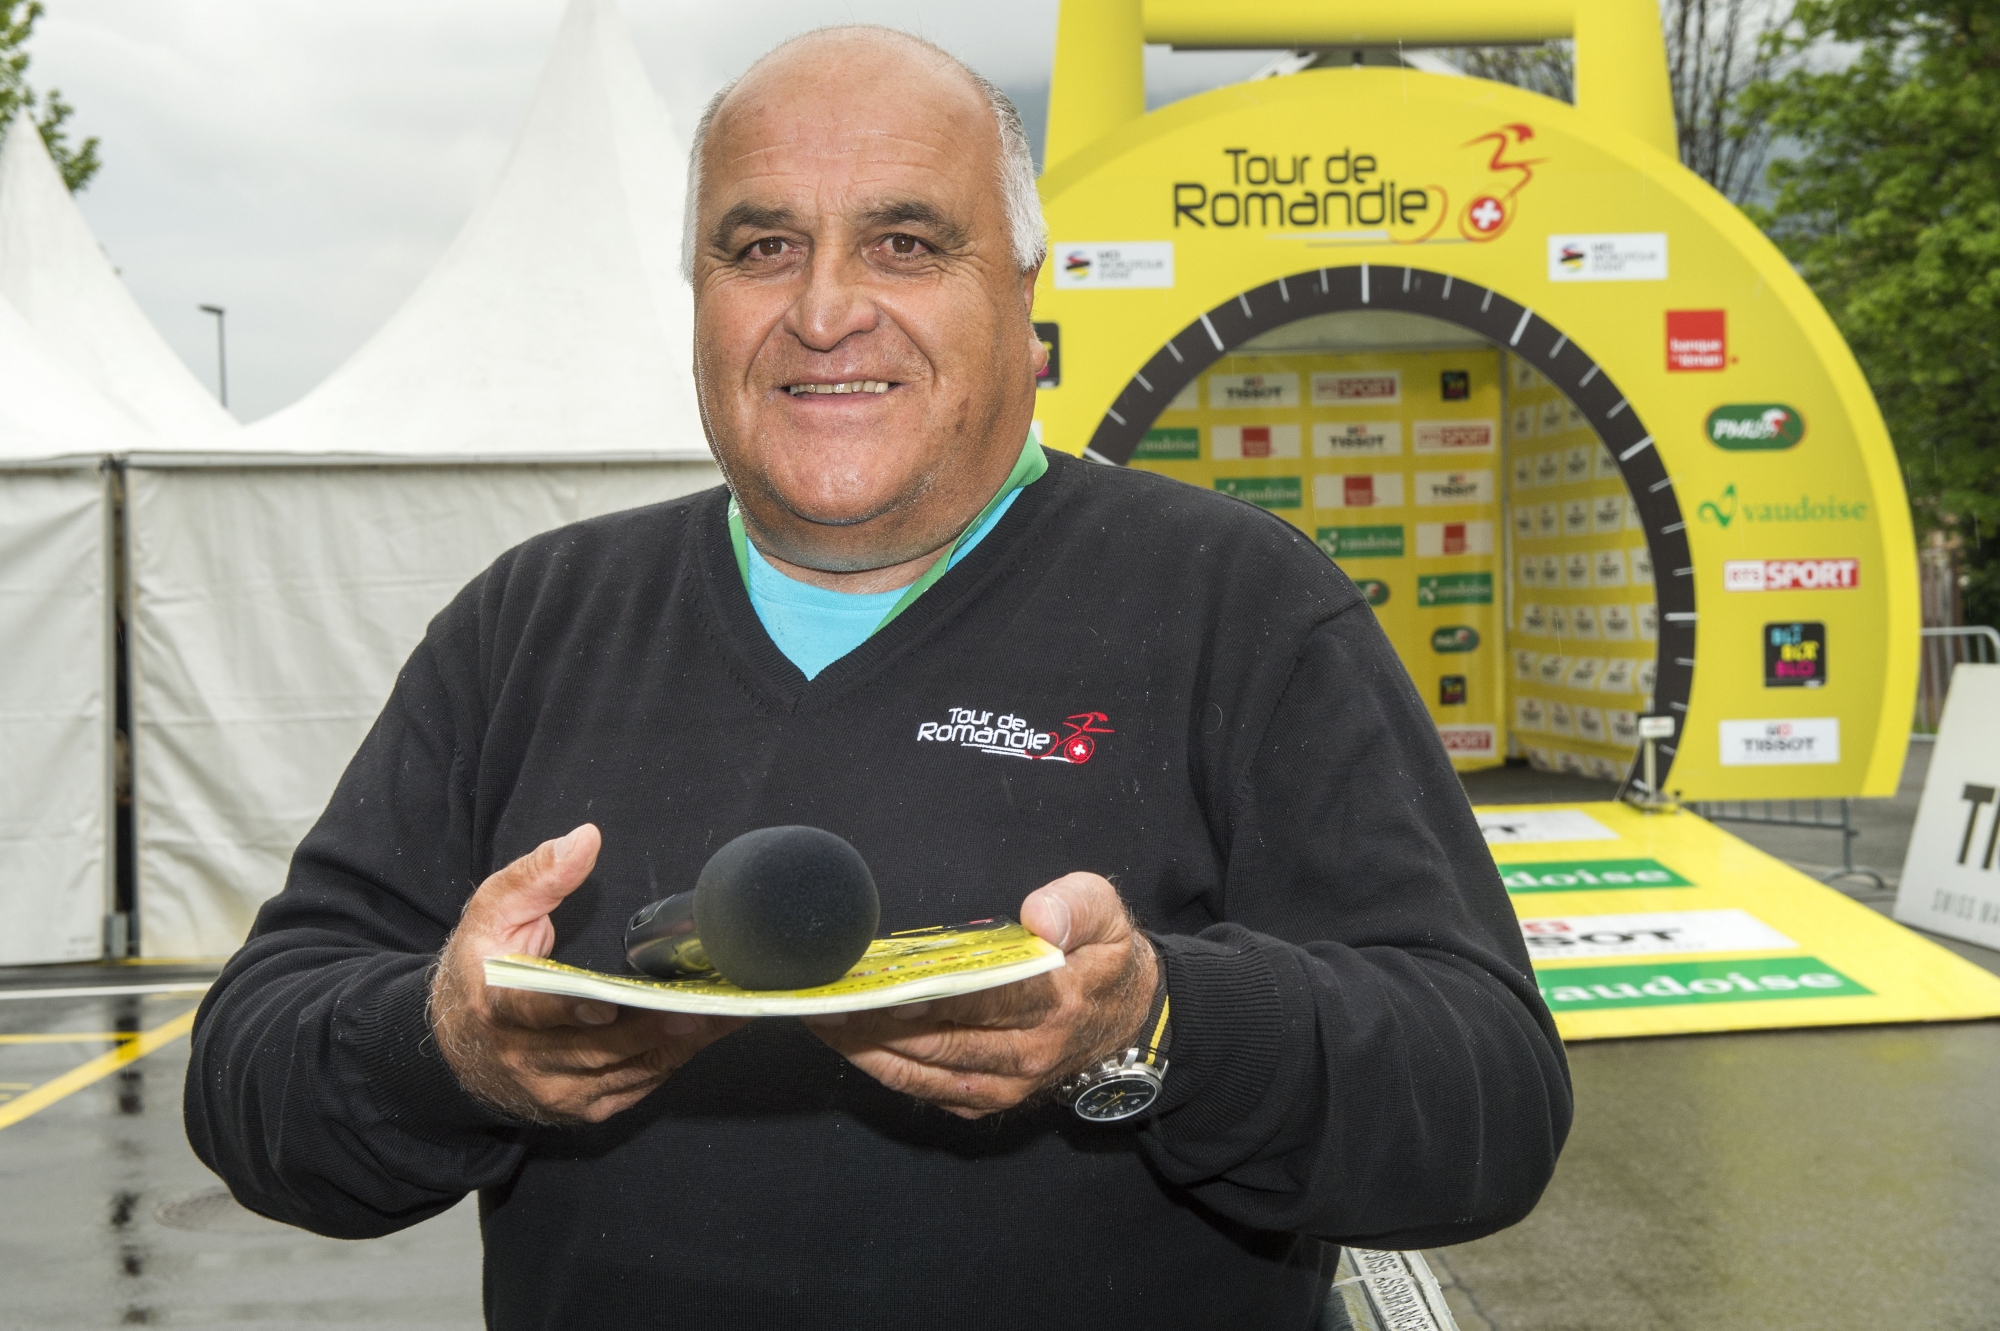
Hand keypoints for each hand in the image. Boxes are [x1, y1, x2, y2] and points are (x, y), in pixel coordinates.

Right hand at [429, 824, 745, 1124]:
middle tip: (705, 1003)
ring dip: (679, 1044)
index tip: (606, 1005)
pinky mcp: (580, 1107)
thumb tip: (584, 840)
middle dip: (655, 1026)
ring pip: (626, 1070)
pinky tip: (704, 1032)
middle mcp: (523, 1058)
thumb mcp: (494, 911)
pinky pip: (635, 1086)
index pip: (533, 1012)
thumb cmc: (481, 966)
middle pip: (598, 1049)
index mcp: (496, 1007)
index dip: (570, 1011)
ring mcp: (554, 1090)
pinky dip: (671, 1060)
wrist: (455, 1042)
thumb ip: (538, 875)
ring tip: (726, 1013)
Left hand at [805, 873, 1156, 1118]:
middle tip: (826, 998)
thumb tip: (1039, 918)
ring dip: (867, 1049)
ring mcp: (1006, 1086)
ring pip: (924, 1072)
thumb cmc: (1105, 956)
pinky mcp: (987, 1101)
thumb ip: (1075, 906)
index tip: (885, 990)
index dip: (934, 999)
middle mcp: (1028, 1055)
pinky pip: (926, 1090)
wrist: (1128, 1020)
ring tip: (821, 1018)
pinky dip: (884, 1069)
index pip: (987, 1001)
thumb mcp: (1107, 914)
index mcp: (1057, 1003)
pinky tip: (848, 1042)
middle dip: (876, 1023)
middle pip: (940, 1042)